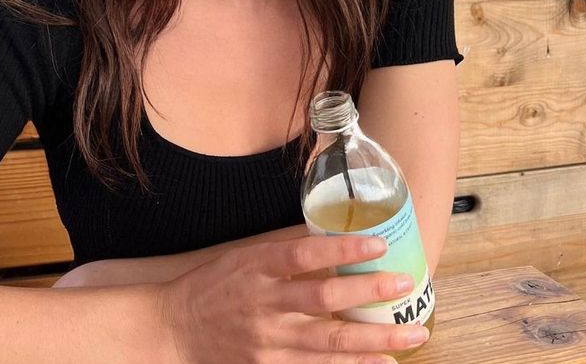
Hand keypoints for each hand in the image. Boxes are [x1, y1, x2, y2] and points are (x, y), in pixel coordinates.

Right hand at [158, 234, 429, 363]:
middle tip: (405, 285)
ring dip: (373, 340)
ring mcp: (268, 343)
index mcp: (257, 267)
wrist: (176, 330)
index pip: (305, 254)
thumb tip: (333, 240)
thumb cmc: (215, 286)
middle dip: (369, 294)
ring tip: (409, 336)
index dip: (343, 248)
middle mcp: (264, 304)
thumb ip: (286, 252)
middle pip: (324, 300)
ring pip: (328, 344)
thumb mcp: (245, 256)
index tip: (378, 242)